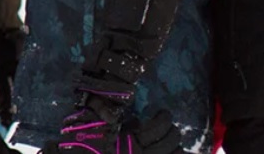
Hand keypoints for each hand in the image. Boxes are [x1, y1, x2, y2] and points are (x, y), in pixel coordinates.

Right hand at [42, 109, 179, 153]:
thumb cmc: (86, 144)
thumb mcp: (95, 125)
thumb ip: (110, 116)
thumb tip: (134, 115)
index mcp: (129, 140)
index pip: (159, 127)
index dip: (164, 118)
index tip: (163, 113)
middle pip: (170, 141)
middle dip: (173, 131)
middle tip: (169, 126)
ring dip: (177, 148)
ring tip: (172, 143)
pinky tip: (172, 153)